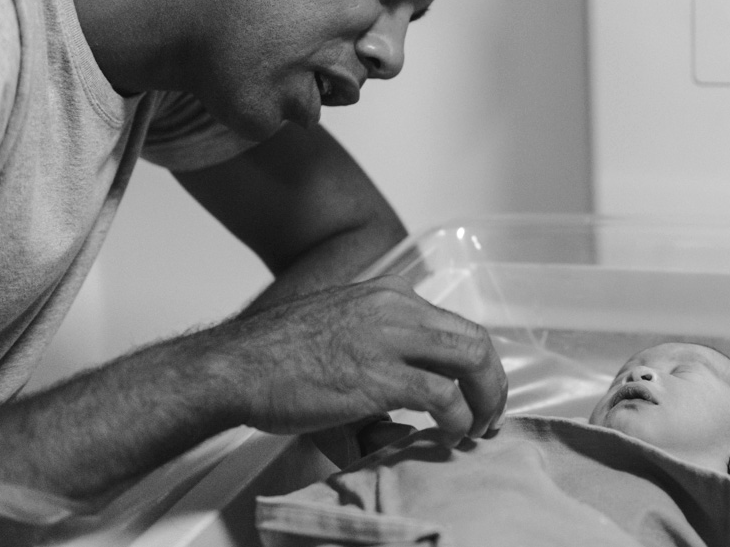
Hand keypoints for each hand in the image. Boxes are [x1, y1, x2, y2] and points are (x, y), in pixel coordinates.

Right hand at [204, 275, 506, 441]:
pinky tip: (448, 434)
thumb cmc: (280, 357)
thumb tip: (410, 416)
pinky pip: (443, 395)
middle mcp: (397, 308)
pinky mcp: (381, 375)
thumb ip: (382, 354)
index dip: (475, 362)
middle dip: (492, 381)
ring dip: (483, 400)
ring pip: (471, 361)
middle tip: (490, 414)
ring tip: (476, 428)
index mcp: (390, 294)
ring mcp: (391, 338)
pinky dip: (456, 418)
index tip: (477, 390)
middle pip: (474, 339)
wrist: (237, 365)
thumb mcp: (343, 335)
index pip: (455, 325)